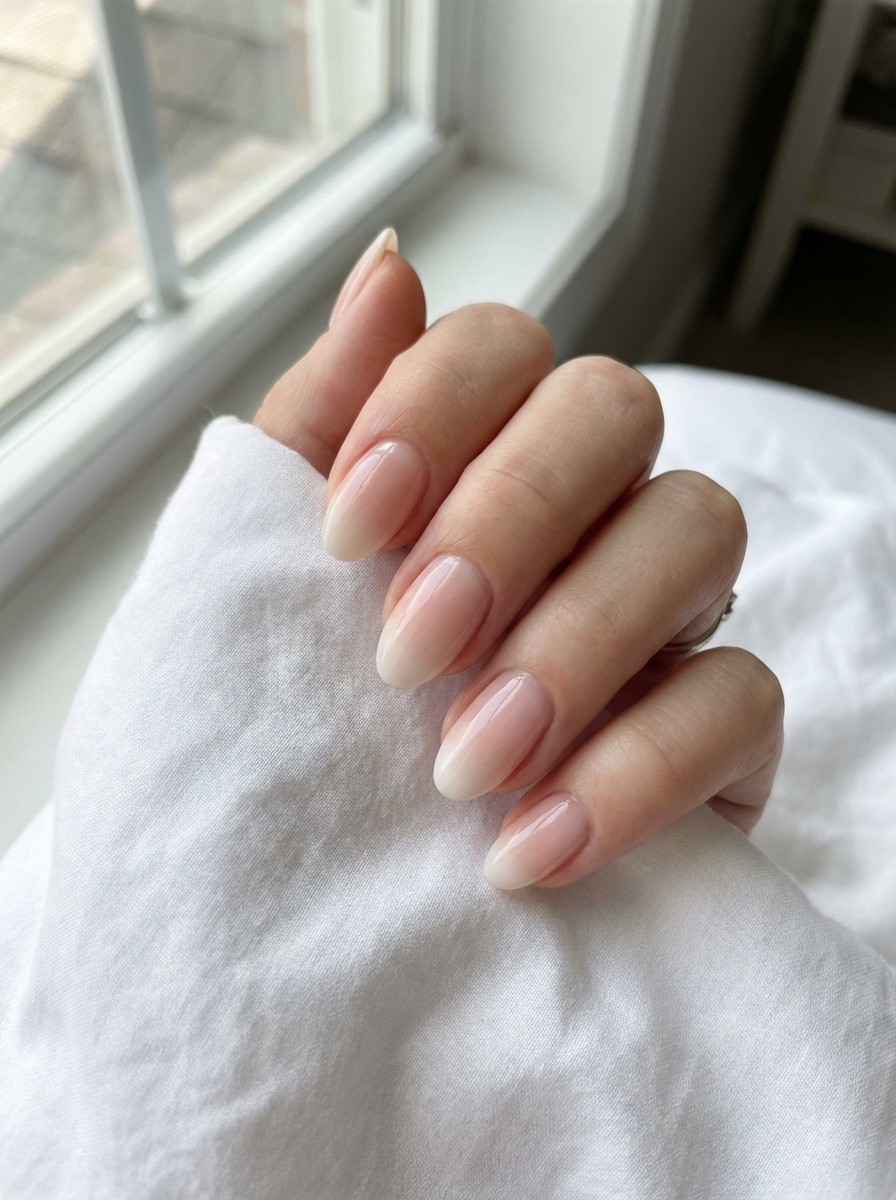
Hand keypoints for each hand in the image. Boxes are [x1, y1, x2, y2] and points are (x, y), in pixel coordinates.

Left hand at [255, 230, 783, 889]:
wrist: (354, 892)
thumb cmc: (315, 712)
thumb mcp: (282, 568)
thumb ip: (325, 421)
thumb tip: (385, 263)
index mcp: (478, 454)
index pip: (501, 345)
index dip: (430, 411)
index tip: (345, 534)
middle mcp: (589, 504)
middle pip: (613, 410)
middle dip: (509, 520)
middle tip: (409, 653)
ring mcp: (670, 606)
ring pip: (700, 527)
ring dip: (576, 645)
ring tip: (465, 766)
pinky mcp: (724, 724)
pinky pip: (742, 696)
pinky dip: (637, 770)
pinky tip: (535, 844)